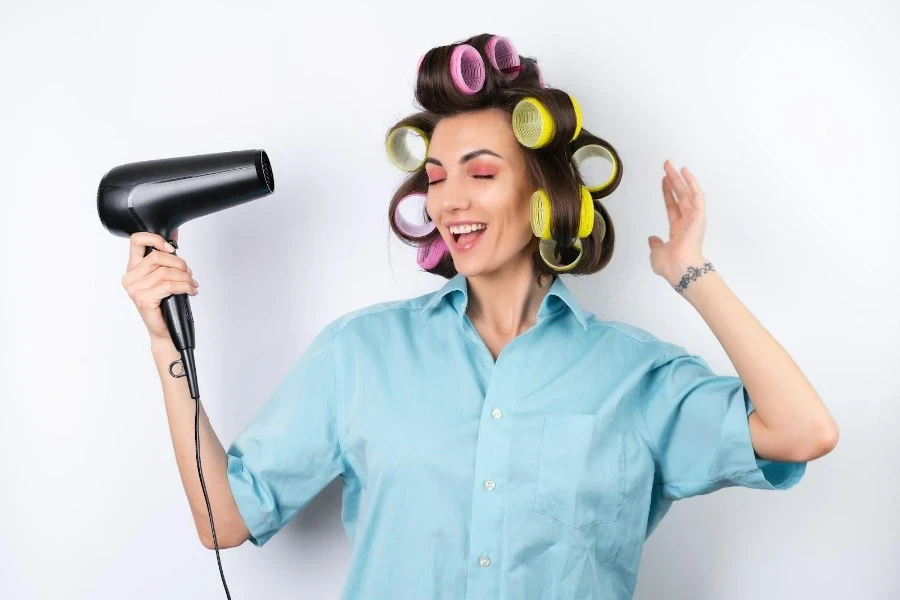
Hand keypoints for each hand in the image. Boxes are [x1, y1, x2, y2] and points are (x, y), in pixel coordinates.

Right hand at [120, 229, 198, 340]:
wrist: (166, 331)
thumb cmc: (166, 304)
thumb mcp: (166, 276)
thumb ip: (167, 258)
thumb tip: (175, 234)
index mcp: (133, 268)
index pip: (137, 240)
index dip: (156, 239)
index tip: (172, 248)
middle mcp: (130, 277)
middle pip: (157, 257)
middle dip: (179, 264)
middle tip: (189, 273)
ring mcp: (135, 289)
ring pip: (166, 272)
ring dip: (185, 277)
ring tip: (192, 284)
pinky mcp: (143, 299)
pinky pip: (169, 286)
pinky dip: (185, 286)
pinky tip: (190, 291)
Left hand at [648, 159, 707, 286]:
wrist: (680, 269)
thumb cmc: (670, 265)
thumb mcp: (656, 254)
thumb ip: (656, 245)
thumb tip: (653, 239)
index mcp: (678, 232)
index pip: (672, 207)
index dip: (668, 194)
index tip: (664, 181)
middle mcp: (687, 223)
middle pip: (680, 196)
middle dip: (674, 181)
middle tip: (667, 166)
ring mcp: (694, 218)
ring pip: (687, 193)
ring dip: (680, 178)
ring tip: (672, 165)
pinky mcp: (700, 215)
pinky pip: (697, 196)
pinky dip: (692, 183)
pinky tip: (685, 172)